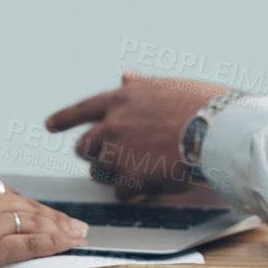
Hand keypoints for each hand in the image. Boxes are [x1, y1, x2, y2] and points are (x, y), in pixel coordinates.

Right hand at [0, 171, 87, 267]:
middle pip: (26, 206)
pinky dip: (54, 242)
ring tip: (78, 231)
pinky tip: (69, 240)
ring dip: (60, 227)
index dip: (27, 206)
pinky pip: (31, 244)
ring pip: (34, 222)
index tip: (38, 213)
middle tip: (71, 221)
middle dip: (51, 215)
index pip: (8, 193)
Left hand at [45, 72, 223, 201]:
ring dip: (112, 174)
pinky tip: (148, 188)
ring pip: (99, 170)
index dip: (64, 118)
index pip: (83, 108)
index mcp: (123, 98)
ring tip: (133, 173)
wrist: (217, 131)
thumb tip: (127, 76)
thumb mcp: (168, 86)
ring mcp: (120, 152)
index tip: (50, 125)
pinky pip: (121, 191)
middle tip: (107, 158)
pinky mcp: (131, 178)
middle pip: (85, 145)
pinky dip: (133, 192)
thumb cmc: (202, 105)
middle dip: (93, 153)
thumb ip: (142, 86)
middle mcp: (114, 124)